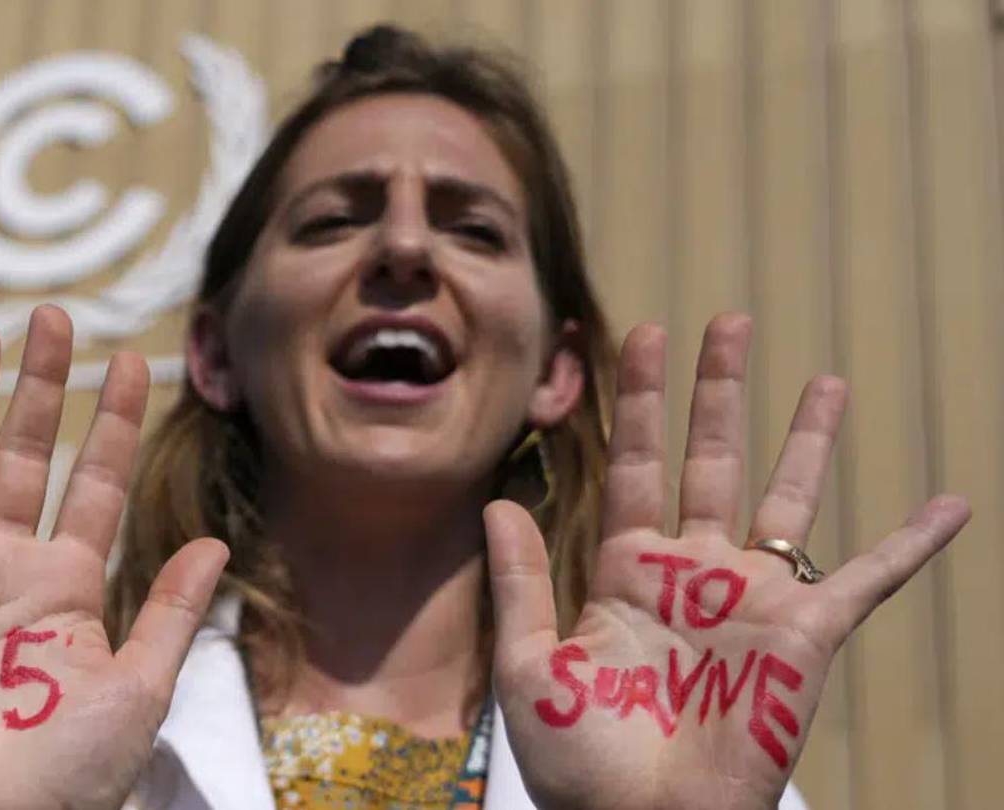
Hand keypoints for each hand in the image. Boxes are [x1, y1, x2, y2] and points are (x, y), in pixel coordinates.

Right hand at [0, 306, 228, 809]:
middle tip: (54, 316)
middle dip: (41, 387)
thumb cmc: (71, 773)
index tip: (134, 360)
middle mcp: (8, 569)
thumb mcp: (141, 685)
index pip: (95, 482)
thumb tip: (214, 539)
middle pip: (25, 456)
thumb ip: (172, 609)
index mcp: (69, 585)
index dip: (113, 421)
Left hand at [486, 314, 969, 809]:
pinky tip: (950, 504)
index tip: (643, 336)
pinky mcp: (804, 637)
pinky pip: (869, 578)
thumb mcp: (531, 667)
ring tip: (826, 378)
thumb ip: (520, 582)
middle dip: (718, 391)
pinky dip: (912, 543)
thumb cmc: (580, 766)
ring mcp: (751, 599)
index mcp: (625, 572)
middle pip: (710, 458)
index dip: (639, 400)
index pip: (636, 464)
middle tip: (728, 322)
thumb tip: (499, 501)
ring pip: (788, 499)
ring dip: (807, 440)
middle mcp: (692, 573)